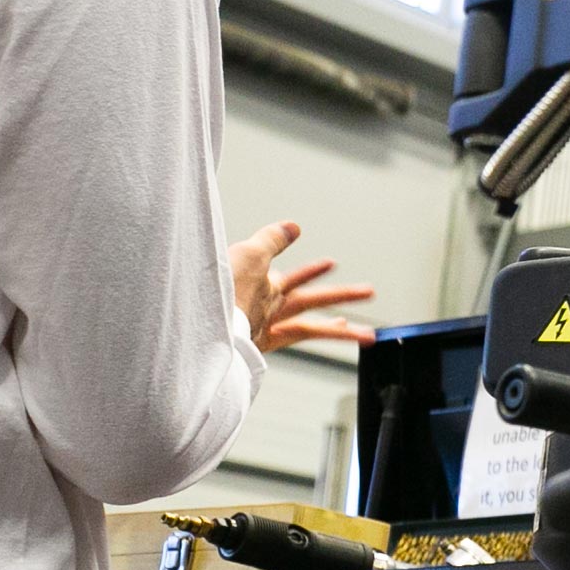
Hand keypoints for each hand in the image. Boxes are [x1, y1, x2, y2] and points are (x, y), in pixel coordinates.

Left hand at [227, 220, 376, 353]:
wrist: (201, 323)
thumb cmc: (218, 288)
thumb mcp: (248, 252)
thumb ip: (271, 239)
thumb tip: (292, 226)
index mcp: (262, 283)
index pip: (293, 276)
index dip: (313, 270)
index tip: (331, 264)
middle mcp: (266, 305)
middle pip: (311, 300)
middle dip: (342, 295)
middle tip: (368, 293)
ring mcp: (265, 325)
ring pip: (311, 326)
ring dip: (342, 329)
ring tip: (368, 333)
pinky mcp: (263, 343)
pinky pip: (300, 337)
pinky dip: (326, 332)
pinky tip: (341, 328)